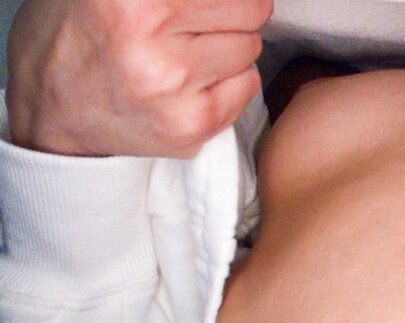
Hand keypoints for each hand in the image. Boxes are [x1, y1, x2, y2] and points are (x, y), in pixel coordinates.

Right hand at [6, 0, 270, 157]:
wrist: (50, 111)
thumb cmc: (83, 33)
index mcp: (129, 0)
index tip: (203, 4)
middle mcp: (149, 42)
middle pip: (250, 9)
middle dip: (231, 13)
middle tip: (195, 21)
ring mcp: (171, 89)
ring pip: (251, 47)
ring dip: (230, 46)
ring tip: (187, 51)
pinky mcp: (190, 126)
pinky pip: (248, 85)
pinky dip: (230, 80)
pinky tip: (193, 81)